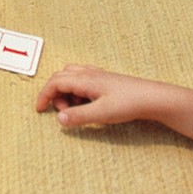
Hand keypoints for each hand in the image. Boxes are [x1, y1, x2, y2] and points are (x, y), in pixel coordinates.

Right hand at [34, 63, 192, 142]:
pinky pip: (83, 81)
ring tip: (77, 110)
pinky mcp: (105, 81)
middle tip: (62, 113)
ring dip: (67, 93)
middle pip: (61, 77)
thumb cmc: (129, 104)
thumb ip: (79, 116)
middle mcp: (90, 74)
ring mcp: (98, 76)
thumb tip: (58, 119)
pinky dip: (77, 92)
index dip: (44, 95)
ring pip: (72, 78)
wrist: (153, 98)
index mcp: (86, 79)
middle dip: (55, 94)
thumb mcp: (102, 114)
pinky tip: (88, 105)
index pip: (55, 82)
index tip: (39, 110)